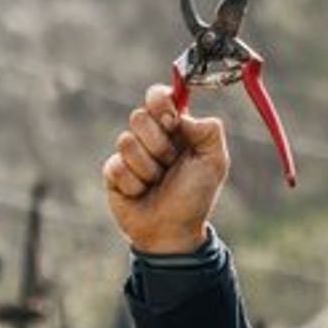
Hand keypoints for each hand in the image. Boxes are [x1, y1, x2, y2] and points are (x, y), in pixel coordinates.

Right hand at [102, 84, 229, 253]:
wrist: (174, 231)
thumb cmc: (195, 196)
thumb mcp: (215, 163)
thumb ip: (209, 131)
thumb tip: (183, 115)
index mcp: (174, 129)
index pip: (158, 96)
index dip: (160, 102)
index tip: (172, 122)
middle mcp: (150, 137)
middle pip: (138, 116)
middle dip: (159, 144)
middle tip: (170, 163)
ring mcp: (129, 154)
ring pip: (126, 141)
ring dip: (148, 168)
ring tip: (157, 182)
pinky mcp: (113, 172)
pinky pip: (116, 166)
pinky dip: (134, 184)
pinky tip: (142, 193)